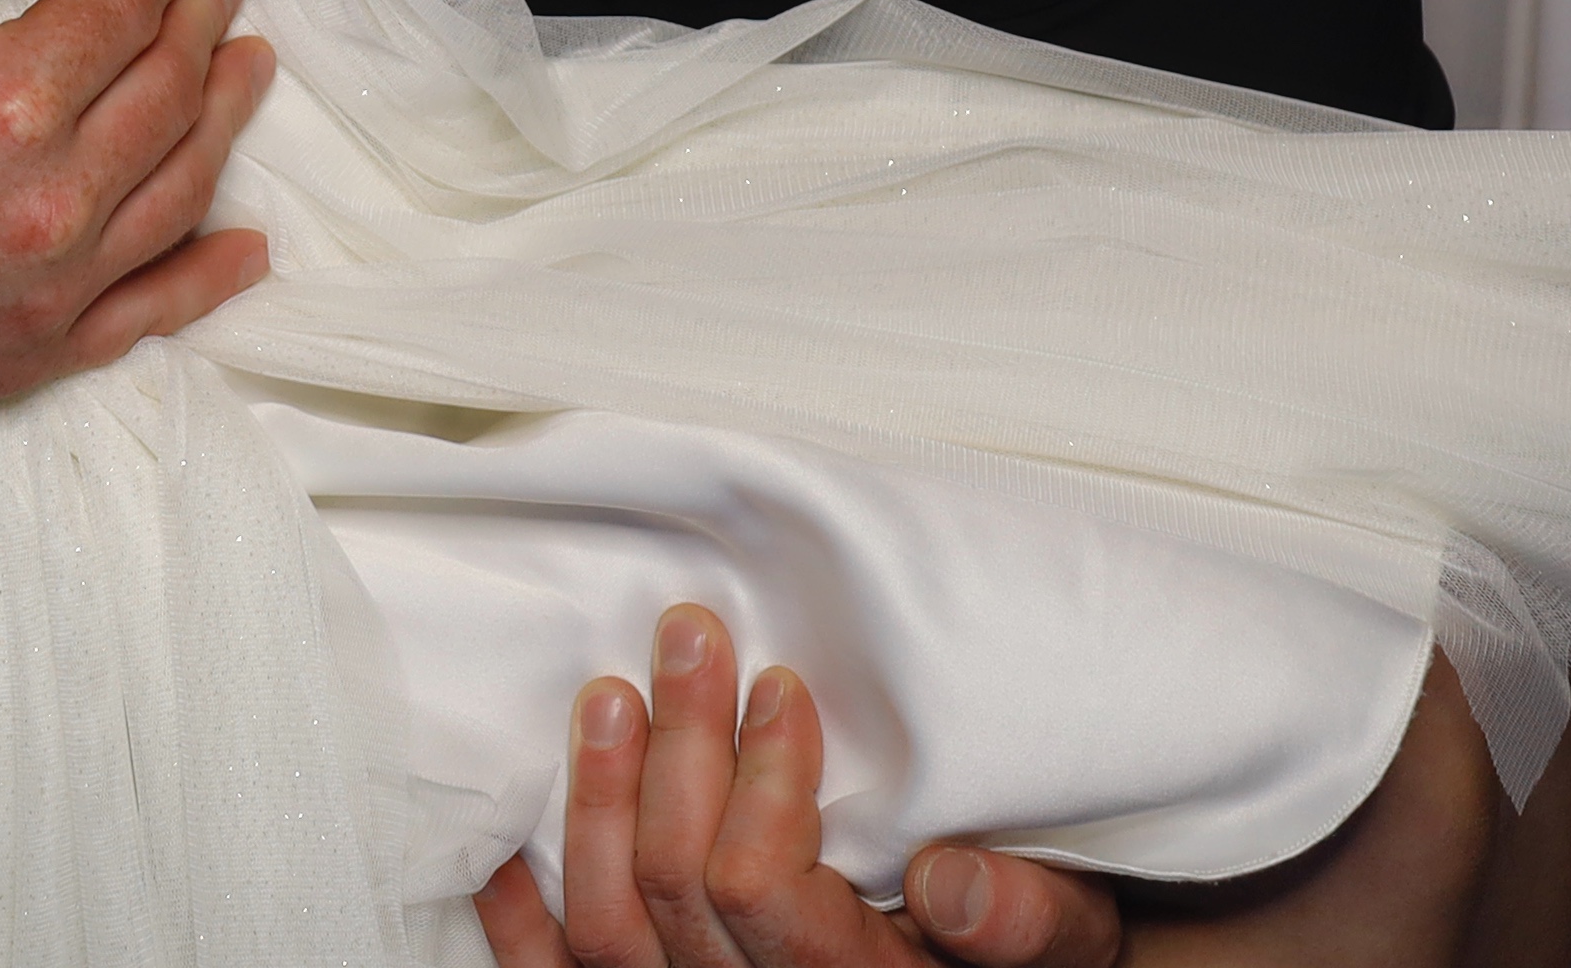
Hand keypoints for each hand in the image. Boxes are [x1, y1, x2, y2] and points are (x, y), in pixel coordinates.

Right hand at [0, 0, 276, 396]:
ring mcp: (49, 290)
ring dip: (225, 119)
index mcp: (8, 98)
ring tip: (248, 66)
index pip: (129, 10)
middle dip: (204, 23)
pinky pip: (150, 314)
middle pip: (168, 93)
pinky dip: (209, 277)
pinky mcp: (32, 353)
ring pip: (180, 191)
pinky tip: (247, 243)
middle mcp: (48, 201)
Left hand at [469, 607, 1121, 967]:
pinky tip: (508, 843)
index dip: (761, 783)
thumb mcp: (1063, 932)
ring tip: (609, 694)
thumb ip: (1021, 915)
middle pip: (674, 890)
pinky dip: (521, 917)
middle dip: (680, 748)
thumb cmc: (1019, 950)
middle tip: (689, 634)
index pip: (760, 894)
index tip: (779, 686)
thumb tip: (951, 879)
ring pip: (604, 930)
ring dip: (597, 799)